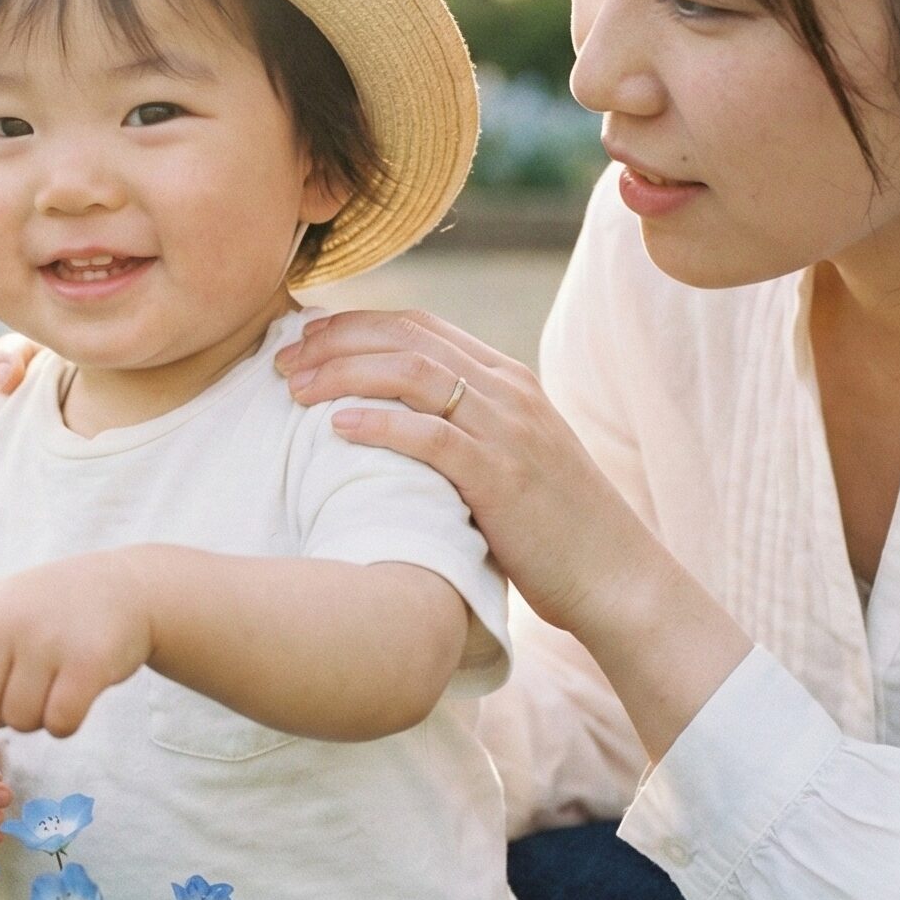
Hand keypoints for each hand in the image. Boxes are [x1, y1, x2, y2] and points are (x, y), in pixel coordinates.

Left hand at [0, 550, 156, 736]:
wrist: (132, 587)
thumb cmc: (61, 609)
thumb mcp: (10, 616)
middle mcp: (7, 622)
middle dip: (2, 710)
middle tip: (31, 680)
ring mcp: (45, 641)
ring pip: (19, 720)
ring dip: (38, 717)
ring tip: (58, 677)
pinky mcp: (84, 664)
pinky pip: (58, 725)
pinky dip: (67, 723)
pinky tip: (81, 693)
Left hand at [277, 308, 661, 635]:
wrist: (615, 575)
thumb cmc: (553, 524)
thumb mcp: (511, 453)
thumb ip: (465, 424)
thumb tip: (392, 417)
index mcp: (507, 379)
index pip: (420, 326)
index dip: (356, 324)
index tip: (306, 338)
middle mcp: (508, 393)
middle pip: (407, 339)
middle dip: (338, 340)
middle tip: (284, 359)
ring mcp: (508, 432)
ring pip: (413, 375)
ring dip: (345, 374)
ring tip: (297, 389)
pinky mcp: (502, 477)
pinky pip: (432, 436)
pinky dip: (380, 424)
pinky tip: (337, 427)